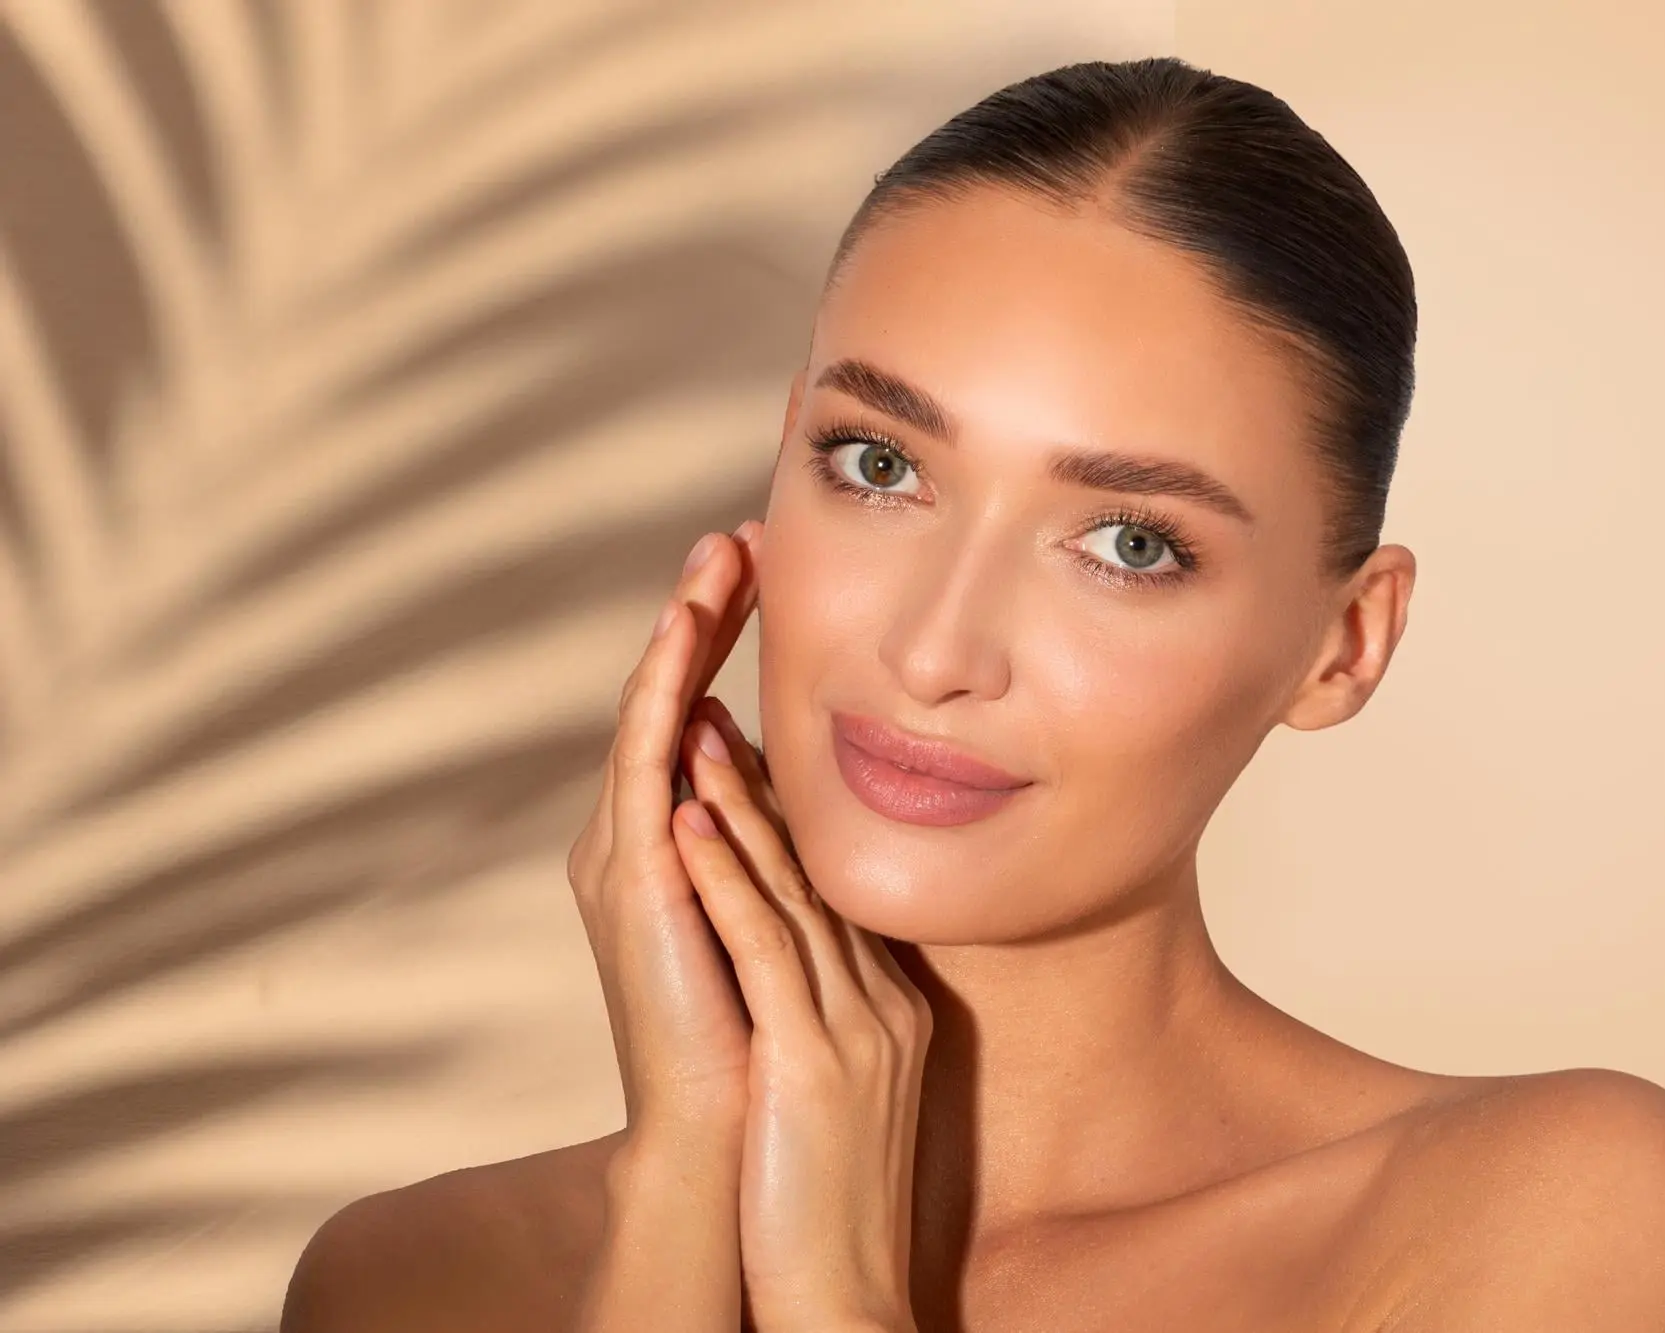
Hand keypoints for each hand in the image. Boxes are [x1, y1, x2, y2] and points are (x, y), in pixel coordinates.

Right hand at [566, 521, 763, 1137]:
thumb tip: (823, 795)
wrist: (726, 1140)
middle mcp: (636, 841)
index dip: (728, 644)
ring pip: (651, 718)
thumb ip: (788, 853)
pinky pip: (643, 769)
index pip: (698, 718)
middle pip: (667, 700)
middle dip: (700, 616)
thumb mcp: (786, 920)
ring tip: (713, 562)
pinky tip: (682, 639)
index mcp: (674, 848)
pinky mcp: (629, 883)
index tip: (770, 573)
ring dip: (679, 635)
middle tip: (737, 537)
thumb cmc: (769, 1045)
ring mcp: (625, 859)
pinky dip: (659, 699)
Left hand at [670, 696, 931, 1332]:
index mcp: (890, 1010)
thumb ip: (824, 1022)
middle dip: (764, 779)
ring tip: (692, 725)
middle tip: (718, 704)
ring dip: (738, 801)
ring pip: (791, 888)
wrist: (844, 1298)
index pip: (833, 889)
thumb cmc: (820, 1208)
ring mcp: (856, 1027)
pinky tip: (689, 817)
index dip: (783, 812)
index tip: (740, 746)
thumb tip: (785, 977)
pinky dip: (726, 875)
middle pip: (818, 868)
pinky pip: (766, 946)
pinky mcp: (814, 1058)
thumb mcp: (837, 1095)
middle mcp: (883, 1003)